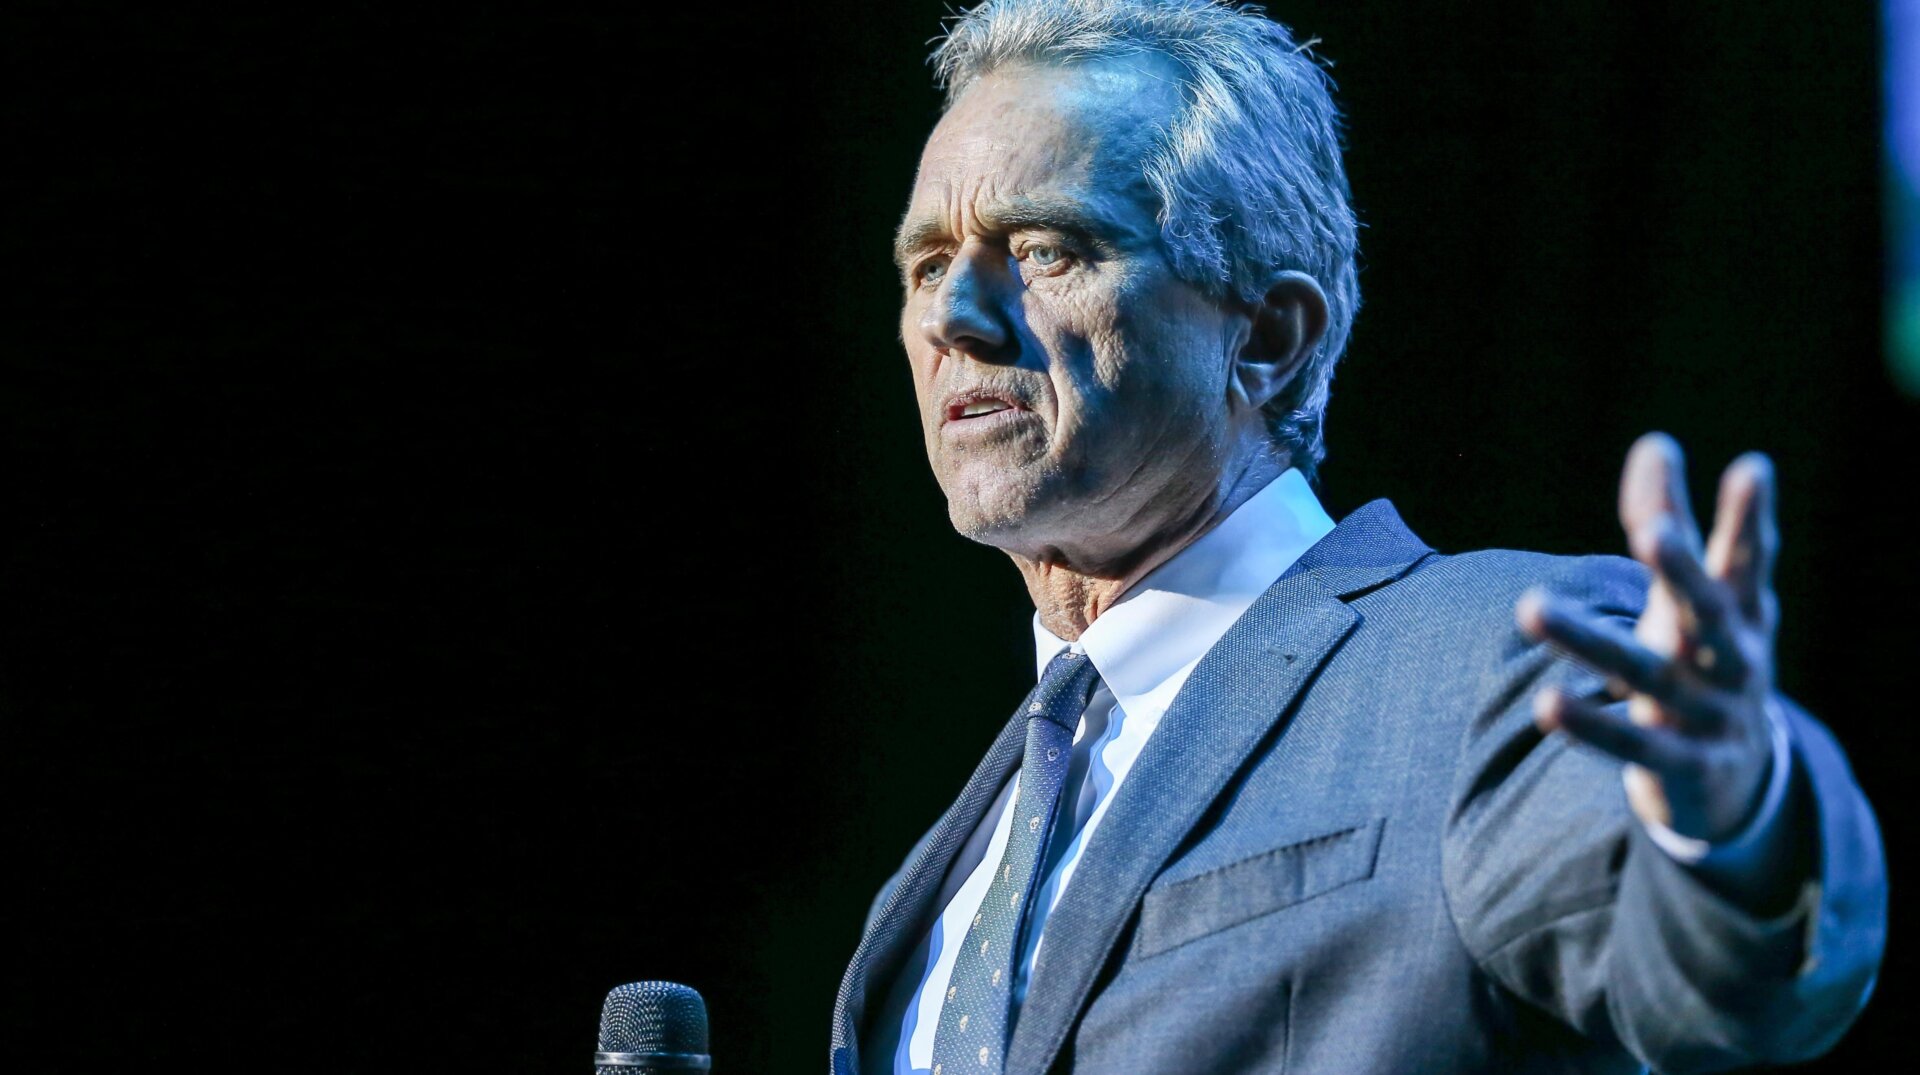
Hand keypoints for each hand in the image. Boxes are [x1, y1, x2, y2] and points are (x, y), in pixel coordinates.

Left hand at [1515, 433, 1779, 842]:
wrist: (1736, 780)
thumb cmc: (1705, 659)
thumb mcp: (1692, 596)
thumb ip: (1668, 521)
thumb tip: (1655, 443)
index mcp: (1742, 614)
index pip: (1748, 559)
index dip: (1751, 518)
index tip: (1755, 468)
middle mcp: (1734, 661)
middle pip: (1708, 611)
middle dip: (1684, 572)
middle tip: (1652, 532)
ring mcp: (1710, 716)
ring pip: (1647, 674)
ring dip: (1587, 640)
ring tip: (1526, 605)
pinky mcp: (1682, 765)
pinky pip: (1634, 746)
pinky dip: (1594, 727)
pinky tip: (1547, 703)